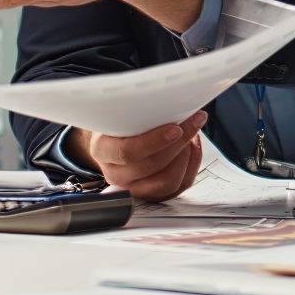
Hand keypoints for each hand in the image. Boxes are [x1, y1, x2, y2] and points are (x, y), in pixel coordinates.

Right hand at [63, 112, 206, 201]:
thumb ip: (135, 110)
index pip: (127, 152)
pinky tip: (192, 147)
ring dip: (186, 156)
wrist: (114, 142)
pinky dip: (192, 165)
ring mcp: (135, 189)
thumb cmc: (118, 125)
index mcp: (103, 151)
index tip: (175, 128)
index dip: (154, 141)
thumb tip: (167, 99)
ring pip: (168, 181)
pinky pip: (180, 185)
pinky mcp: (155, 195)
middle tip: (192, 122)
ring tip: (191, 134)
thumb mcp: (117, 113)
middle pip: (152, 166)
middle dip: (178, 143)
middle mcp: (116, 175)